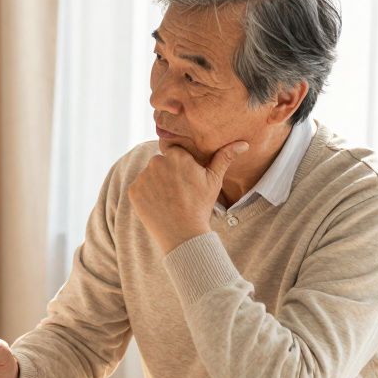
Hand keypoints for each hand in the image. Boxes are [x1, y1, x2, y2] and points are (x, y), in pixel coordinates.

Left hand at [127, 140, 248, 252]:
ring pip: (150, 174)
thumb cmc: (200, 205)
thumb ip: (224, 158)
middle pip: (160, 162)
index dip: (180, 163)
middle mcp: (156, 162)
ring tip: (169, 199)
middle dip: (167, 172)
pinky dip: (146, 194)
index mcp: (176, 156)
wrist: (183, 234)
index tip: (185, 176)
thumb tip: (243, 143)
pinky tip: (159, 204)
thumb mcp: (214, 180)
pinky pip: (140, 187)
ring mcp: (143, 177)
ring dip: (156, 182)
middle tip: (179, 190)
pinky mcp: (133, 191)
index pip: (174, 151)